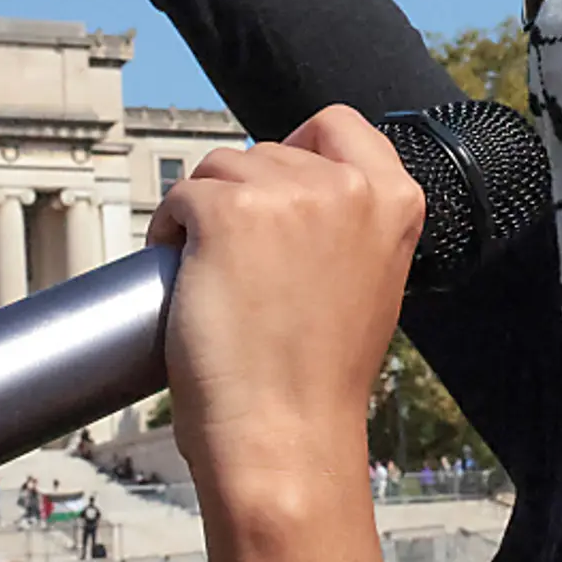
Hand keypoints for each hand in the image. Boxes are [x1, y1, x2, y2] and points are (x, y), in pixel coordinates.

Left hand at [148, 105, 424, 502]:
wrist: (285, 437)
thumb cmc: (317, 378)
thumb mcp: (369, 283)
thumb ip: (349, 226)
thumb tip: (294, 189)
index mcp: (394, 201)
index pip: (338, 124)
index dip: (296, 148)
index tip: (275, 189)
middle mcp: (347, 186)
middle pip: (268, 151)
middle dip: (242, 196)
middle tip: (242, 268)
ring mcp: (287, 195)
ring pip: (217, 169)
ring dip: (201, 213)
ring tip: (213, 279)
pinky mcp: (227, 213)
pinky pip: (178, 197)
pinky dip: (167, 232)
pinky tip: (183, 278)